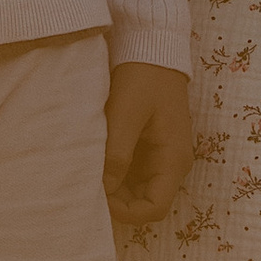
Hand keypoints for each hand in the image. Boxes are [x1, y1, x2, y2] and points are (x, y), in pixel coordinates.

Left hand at [103, 61, 193, 226]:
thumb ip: (116, 153)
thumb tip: (104, 190)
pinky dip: (114, 172)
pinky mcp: (149, 146)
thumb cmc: (143, 78)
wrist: (152, 48)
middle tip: (87, 186)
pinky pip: (132, 171)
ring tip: (88, 173)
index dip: (127, 212)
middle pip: (144, 201)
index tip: (99, 198)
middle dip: (117, 201)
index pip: (154, 208)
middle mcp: (171, 163)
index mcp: (173, 159)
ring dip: (114, 187)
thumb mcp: (126, 114)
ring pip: (136, 188)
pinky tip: (95, 161)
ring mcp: (160, 155)